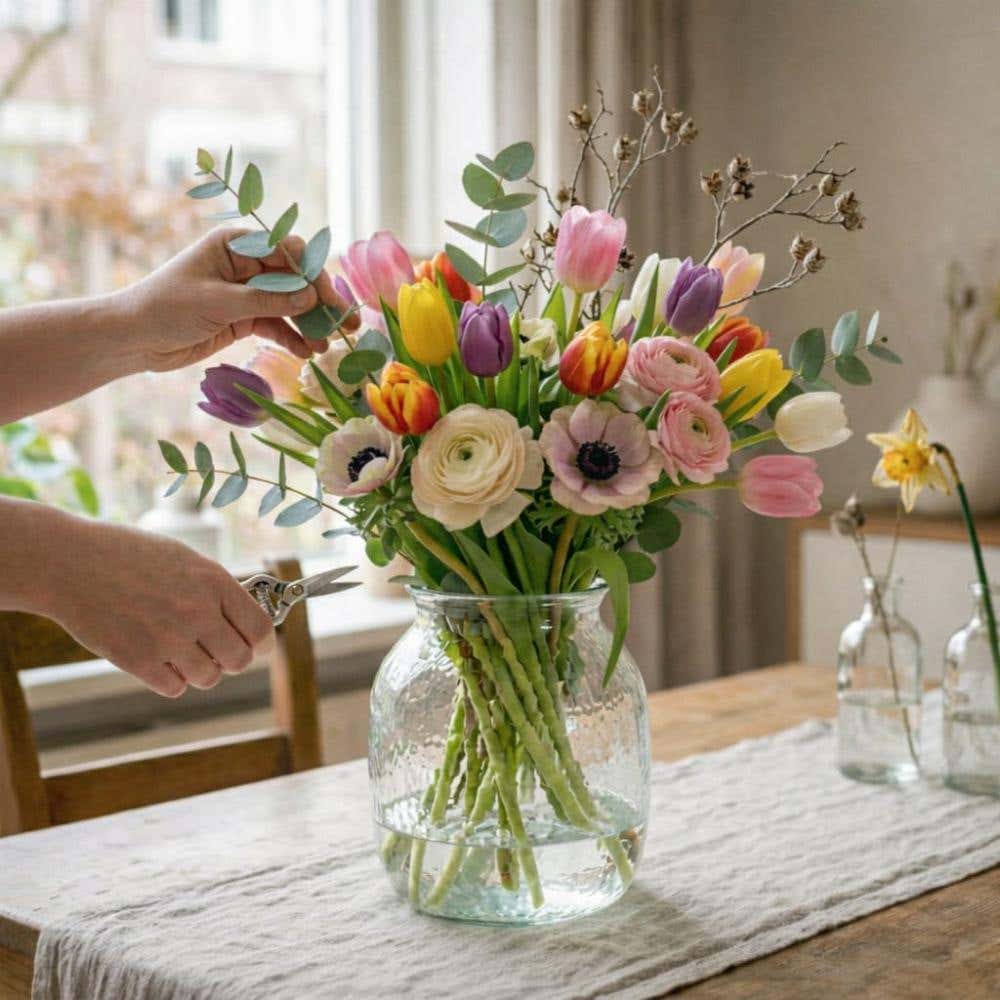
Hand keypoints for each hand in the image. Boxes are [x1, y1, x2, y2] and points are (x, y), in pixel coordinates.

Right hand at [42, 518, 274, 696]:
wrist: (68, 562)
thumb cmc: (127, 555)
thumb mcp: (183, 558)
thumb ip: (215, 588)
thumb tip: (244, 616)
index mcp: (213, 581)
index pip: (260, 628)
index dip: (261, 642)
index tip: (254, 644)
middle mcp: (197, 611)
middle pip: (240, 660)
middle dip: (232, 659)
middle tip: (215, 651)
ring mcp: (167, 638)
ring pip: (208, 678)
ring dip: (200, 670)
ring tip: (182, 651)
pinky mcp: (137, 660)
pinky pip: (174, 688)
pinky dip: (171, 679)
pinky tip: (158, 659)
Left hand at [120, 227, 360, 372]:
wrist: (134, 338)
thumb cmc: (167, 307)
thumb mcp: (218, 302)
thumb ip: (267, 301)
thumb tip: (311, 297)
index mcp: (236, 245)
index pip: (287, 251)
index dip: (313, 273)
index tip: (329, 298)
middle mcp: (246, 265)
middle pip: (295, 279)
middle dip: (320, 301)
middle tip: (346, 323)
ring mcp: (247, 293)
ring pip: (290, 305)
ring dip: (310, 324)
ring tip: (329, 345)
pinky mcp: (244, 318)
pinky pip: (278, 325)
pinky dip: (293, 338)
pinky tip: (308, 352)